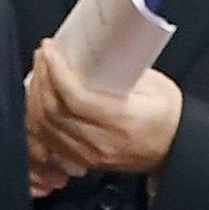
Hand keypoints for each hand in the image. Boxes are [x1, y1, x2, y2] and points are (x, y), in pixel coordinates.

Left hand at [26, 39, 182, 189]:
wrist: (174, 149)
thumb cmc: (168, 117)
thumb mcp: (156, 85)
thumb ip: (127, 70)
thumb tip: (97, 52)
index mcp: (122, 120)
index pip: (75, 98)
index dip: (56, 72)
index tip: (51, 50)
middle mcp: (100, 141)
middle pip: (53, 112)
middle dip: (42, 78)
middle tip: (44, 54)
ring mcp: (87, 154)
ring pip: (44, 127)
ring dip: (35, 96)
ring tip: (40, 71)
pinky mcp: (80, 159)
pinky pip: (46, 140)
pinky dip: (36, 117)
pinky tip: (38, 99)